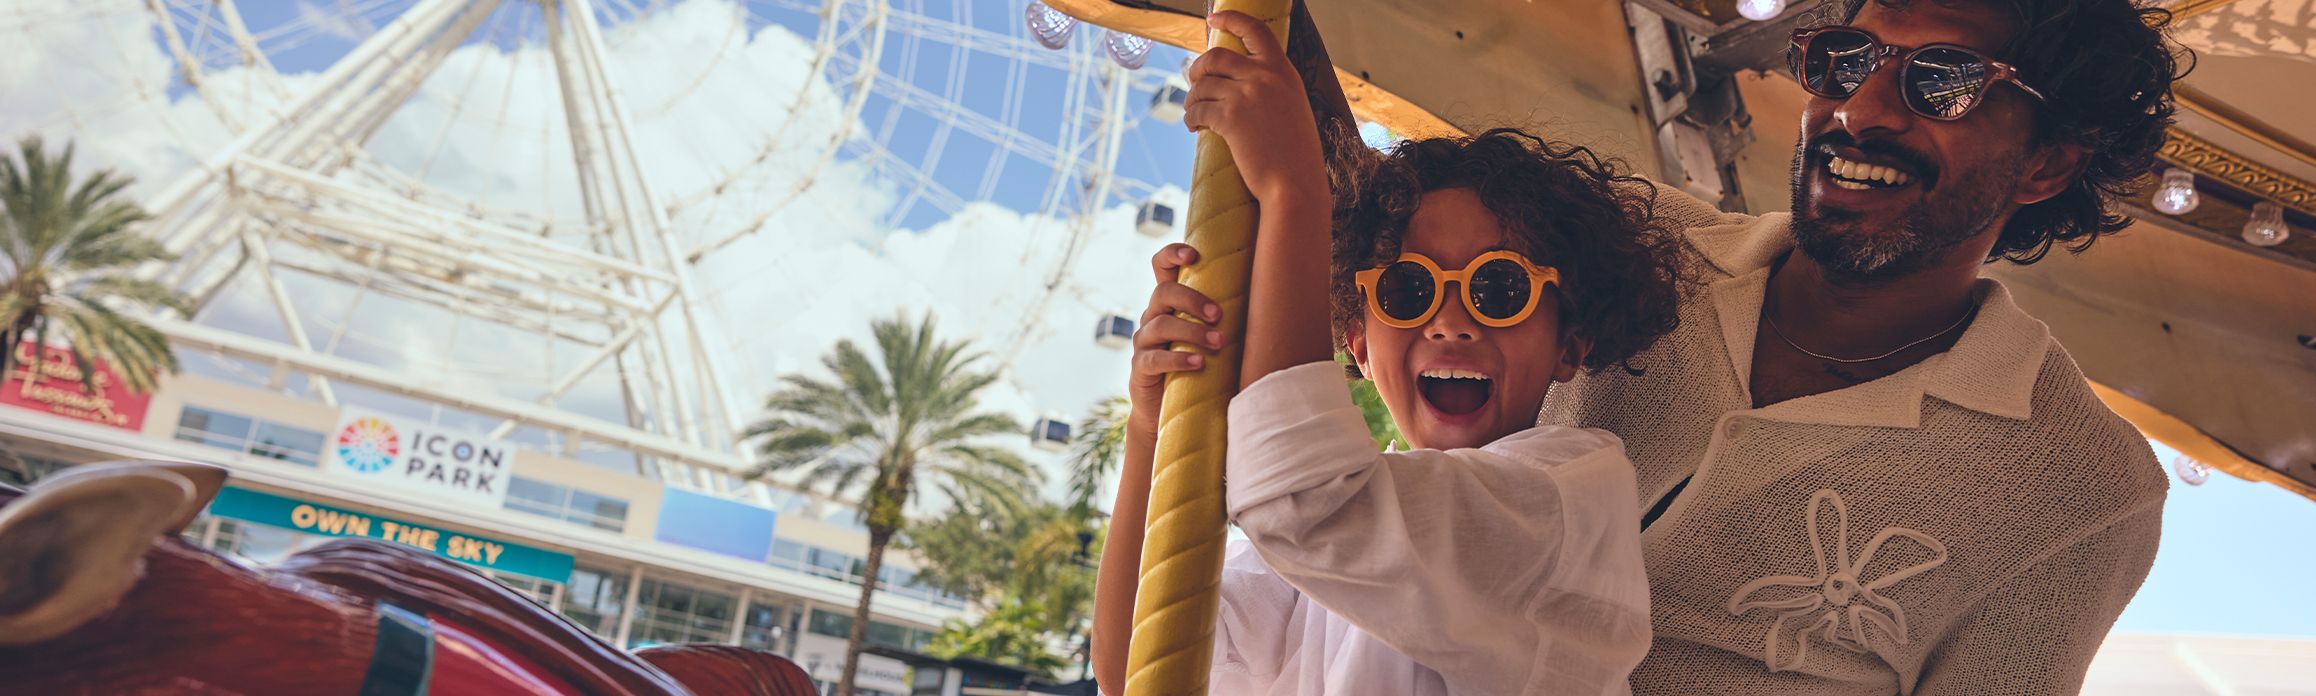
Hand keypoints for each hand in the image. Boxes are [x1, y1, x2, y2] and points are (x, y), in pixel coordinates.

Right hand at [1128, 243, 1223, 434]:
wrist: (1167, 409)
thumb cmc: (1200, 366)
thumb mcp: (1211, 337)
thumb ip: (1226, 319)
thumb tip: (1274, 300)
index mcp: (1170, 303)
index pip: (1161, 267)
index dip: (1172, 254)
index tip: (1193, 255)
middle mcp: (1152, 316)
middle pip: (1163, 292)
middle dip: (1193, 300)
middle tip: (1219, 316)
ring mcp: (1144, 341)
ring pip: (1161, 324)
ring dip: (1192, 331)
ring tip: (1218, 343)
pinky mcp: (1140, 368)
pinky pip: (1154, 359)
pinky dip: (1178, 358)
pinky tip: (1198, 363)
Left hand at [1185, 10, 1327, 206]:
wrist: (1295, 184)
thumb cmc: (1295, 156)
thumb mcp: (1293, 109)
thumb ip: (1272, 89)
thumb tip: (1240, 83)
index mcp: (1283, 71)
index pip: (1256, 31)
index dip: (1231, 20)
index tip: (1213, 19)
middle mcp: (1265, 77)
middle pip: (1216, 57)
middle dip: (1198, 67)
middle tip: (1193, 80)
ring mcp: (1246, 95)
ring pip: (1202, 85)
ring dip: (1192, 98)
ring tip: (1194, 111)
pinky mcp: (1229, 117)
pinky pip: (1198, 109)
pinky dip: (1191, 117)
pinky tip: (1194, 126)